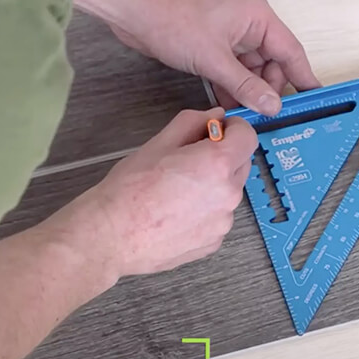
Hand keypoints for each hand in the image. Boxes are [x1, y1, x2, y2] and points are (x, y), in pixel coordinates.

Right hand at [43, 108, 257, 277]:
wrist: (112, 235)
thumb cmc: (129, 190)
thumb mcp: (159, 143)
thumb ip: (192, 123)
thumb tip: (214, 116)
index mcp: (217, 164)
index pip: (247, 136)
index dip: (233, 129)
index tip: (217, 131)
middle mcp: (228, 195)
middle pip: (241, 164)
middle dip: (223, 156)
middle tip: (189, 159)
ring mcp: (223, 222)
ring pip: (229, 192)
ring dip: (214, 185)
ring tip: (177, 190)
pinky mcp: (214, 241)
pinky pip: (218, 216)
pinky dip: (206, 210)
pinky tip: (177, 212)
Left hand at [110, 0, 321, 115]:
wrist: (135, 11)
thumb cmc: (174, 21)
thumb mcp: (214, 60)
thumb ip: (245, 86)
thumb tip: (272, 106)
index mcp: (258, 18)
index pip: (291, 52)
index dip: (304, 78)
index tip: (316, 100)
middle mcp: (249, 25)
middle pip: (273, 65)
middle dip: (270, 91)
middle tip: (269, 119)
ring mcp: (231, 37)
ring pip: (251, 72)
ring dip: (249, 94)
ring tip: (249, 119)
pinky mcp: (213, 47)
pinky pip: (232, 73)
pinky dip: (232, 90)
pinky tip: (230, 111)